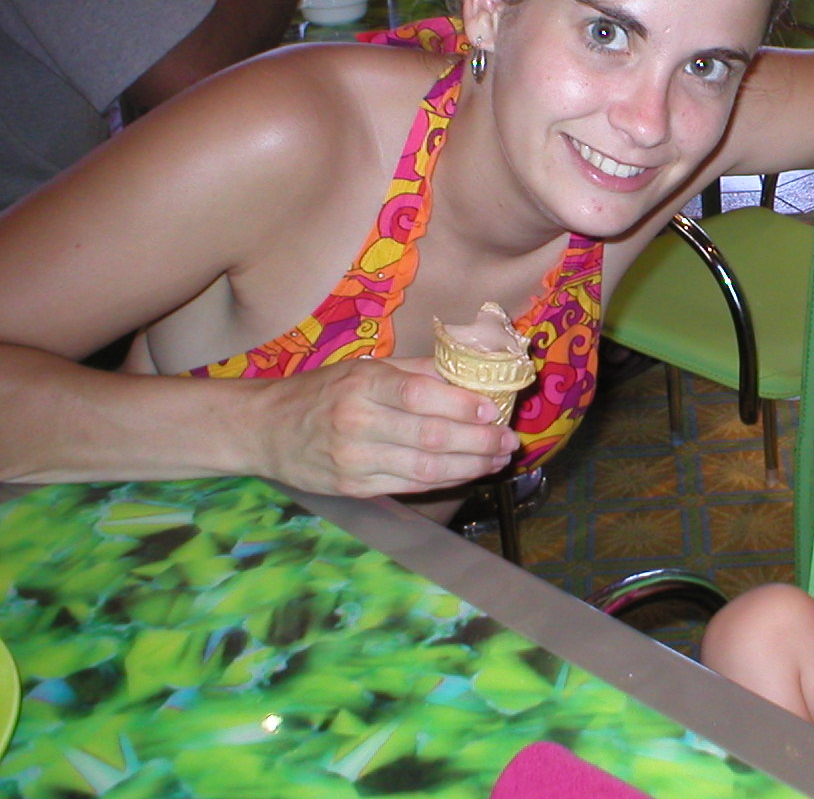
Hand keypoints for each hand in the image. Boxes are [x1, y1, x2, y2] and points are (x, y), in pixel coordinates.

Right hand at [251, 356, 519, 497]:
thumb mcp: (363, 367)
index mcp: (363, 383)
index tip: (494, 410)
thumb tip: (470, 368)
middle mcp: (358, 421)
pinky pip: (410, 485)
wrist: (262, 429)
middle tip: (509, 440)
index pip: (419, 395)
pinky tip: (469, 473)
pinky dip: (446, 480)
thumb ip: (416, 370)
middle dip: (479, 441)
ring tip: (498, 458)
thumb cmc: (321, 392)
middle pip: (430, 436)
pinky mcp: (354, 487)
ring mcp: (355, 459)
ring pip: (425, 467)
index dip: (462, 405)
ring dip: (471, 465)